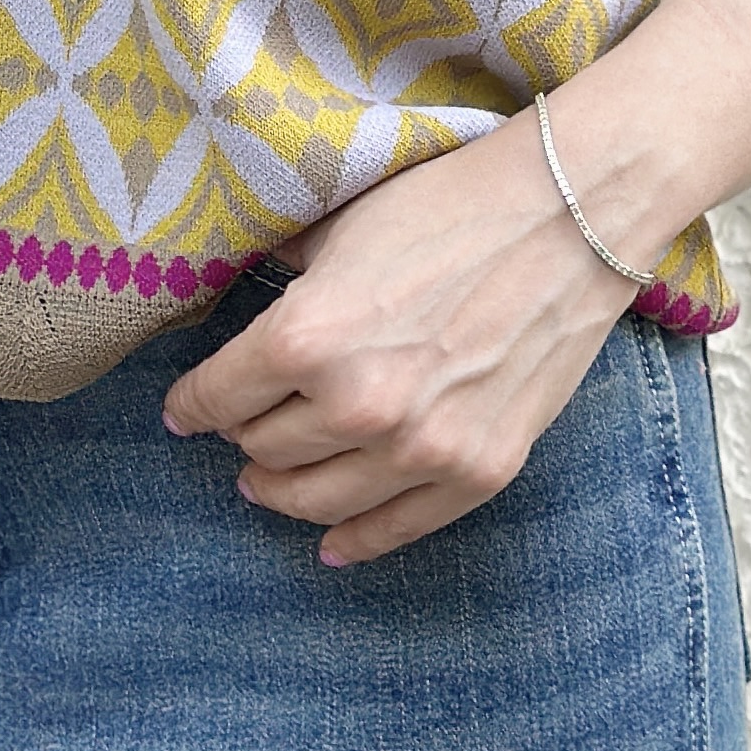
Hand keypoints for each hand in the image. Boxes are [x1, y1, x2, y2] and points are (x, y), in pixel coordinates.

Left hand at [158, 106, 643, 564]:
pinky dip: (356, 542)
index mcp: (306, 337)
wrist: (569, 215)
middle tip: (239, 430)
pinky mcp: (479, 470)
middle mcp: (355, 406)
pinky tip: (331, 545)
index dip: (192, 405)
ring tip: (265, 483)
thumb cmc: (448, 205)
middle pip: (264, 448)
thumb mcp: (341, 229)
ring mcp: (421, 448)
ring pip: (318, 500)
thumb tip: (249, 293)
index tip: (182, 413)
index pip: (219, 396)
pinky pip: (399, 529)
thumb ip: (288, 279)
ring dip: (282, 494)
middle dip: (242, 438)